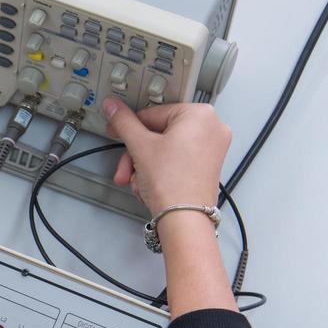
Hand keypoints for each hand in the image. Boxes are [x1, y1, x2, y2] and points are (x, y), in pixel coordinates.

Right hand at [102, 100, 231, 213]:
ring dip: (144, 165)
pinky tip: (148, 185)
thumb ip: (124, 122)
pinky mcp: (208, 166)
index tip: (116, 132)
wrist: (184, 220)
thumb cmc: (172, 184)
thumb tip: (114, 107)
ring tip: (137, 181)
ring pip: (166, 149)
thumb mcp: (140, 146)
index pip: (154, 113)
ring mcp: (212, 148)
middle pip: (159, 133)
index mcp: (200, 114)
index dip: (130, 127)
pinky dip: (159, 170)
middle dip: (136, 154)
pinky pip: (176, 160)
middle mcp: (212, 128)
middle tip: (125, 167)